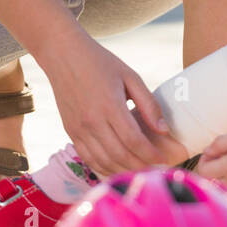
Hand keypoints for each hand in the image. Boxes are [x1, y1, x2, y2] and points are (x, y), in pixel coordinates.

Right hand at [38, 30, 170, 176]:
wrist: (63, 55)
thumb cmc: (100, 62)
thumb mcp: (130, 76)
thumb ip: (149, 104)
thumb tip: (164, 130)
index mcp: (110, 105)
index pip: (134, 140)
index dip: (151, 154)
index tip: (164, 159)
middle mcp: (92, 121)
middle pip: (120, 156)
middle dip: (141, 167)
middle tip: (156, 171)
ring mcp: (78, 129)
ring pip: (104, 161)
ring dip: (124, 171)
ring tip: (140, 172)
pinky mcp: (71, 132)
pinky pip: (89, 158)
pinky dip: (105, 168)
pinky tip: (118, 168)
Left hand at [193, 130, 226, 184]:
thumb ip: (219, 144)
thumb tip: (206, 151)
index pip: (203, 172)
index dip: (202, 160)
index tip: (210, 150)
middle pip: (209, 179)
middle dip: (208, 166)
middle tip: (216, 153)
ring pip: (218, 180)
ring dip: (216, 168)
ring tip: (225, 154)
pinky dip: (224, 170)